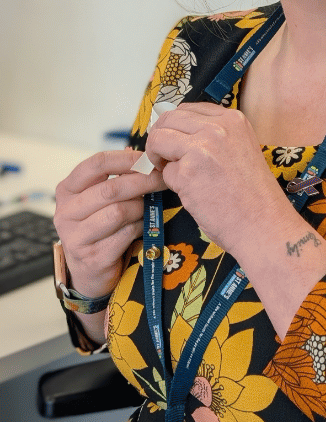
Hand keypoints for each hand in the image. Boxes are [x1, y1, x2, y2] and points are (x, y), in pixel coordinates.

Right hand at [55, 149, 165, 298]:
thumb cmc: (100, 226)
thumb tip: (139, 151)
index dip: (127, 159)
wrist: (90, 270)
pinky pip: (126, 234)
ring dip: (141, 207)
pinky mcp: (92, 257)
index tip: (150, 159)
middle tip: (164, 179)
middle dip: (144, 181)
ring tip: (150, 205)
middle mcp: (66, 212)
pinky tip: (143, 225)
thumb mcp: (100, 199)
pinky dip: (141, 227)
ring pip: (119, 212)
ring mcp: (76, 237)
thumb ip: (116, 176)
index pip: (96, 164)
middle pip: (111, 189)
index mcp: (67, 190)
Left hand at [144, 102, 290, 254]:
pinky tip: (191, 192)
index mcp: (234, 119)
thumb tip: (178, 132)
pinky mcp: (188, 171)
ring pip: (158, 138)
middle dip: (160, 139)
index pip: (188, 108)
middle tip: (165, 160)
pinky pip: (163, 170)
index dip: (175, 126)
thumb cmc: (253, 194)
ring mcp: (203, 147)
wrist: (264, 222)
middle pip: (168, 119)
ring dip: (157, 156)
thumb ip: (215, 137)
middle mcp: (219, 127)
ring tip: (174, 174)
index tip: (174, 143)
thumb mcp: (241, 149)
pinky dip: (171, 183)